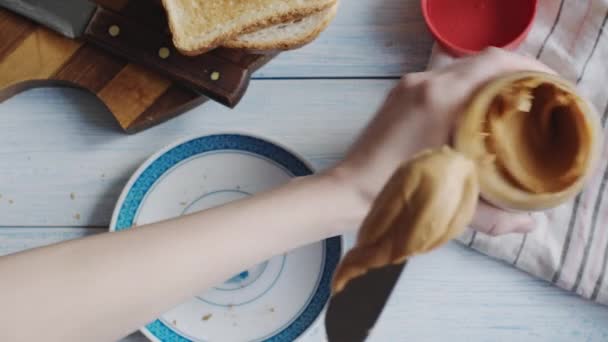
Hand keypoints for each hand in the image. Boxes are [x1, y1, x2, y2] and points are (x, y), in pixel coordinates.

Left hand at [330, 48, 554, 235]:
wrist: (347, 190)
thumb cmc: (393, 192)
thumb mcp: (448, 201)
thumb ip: (494, 214)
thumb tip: (526, 225)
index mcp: (438, 99)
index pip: (493, 64)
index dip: (527, 69)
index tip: (547, 86)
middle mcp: (423, 83)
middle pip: (480, 61)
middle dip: (512, 74)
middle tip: (533, 97)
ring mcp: (408, 85)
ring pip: (460, 67)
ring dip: (488, 79)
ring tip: (508, 103)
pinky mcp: (399, 93)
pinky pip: (442, 78)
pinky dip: (465, 86)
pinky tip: (475, 111)